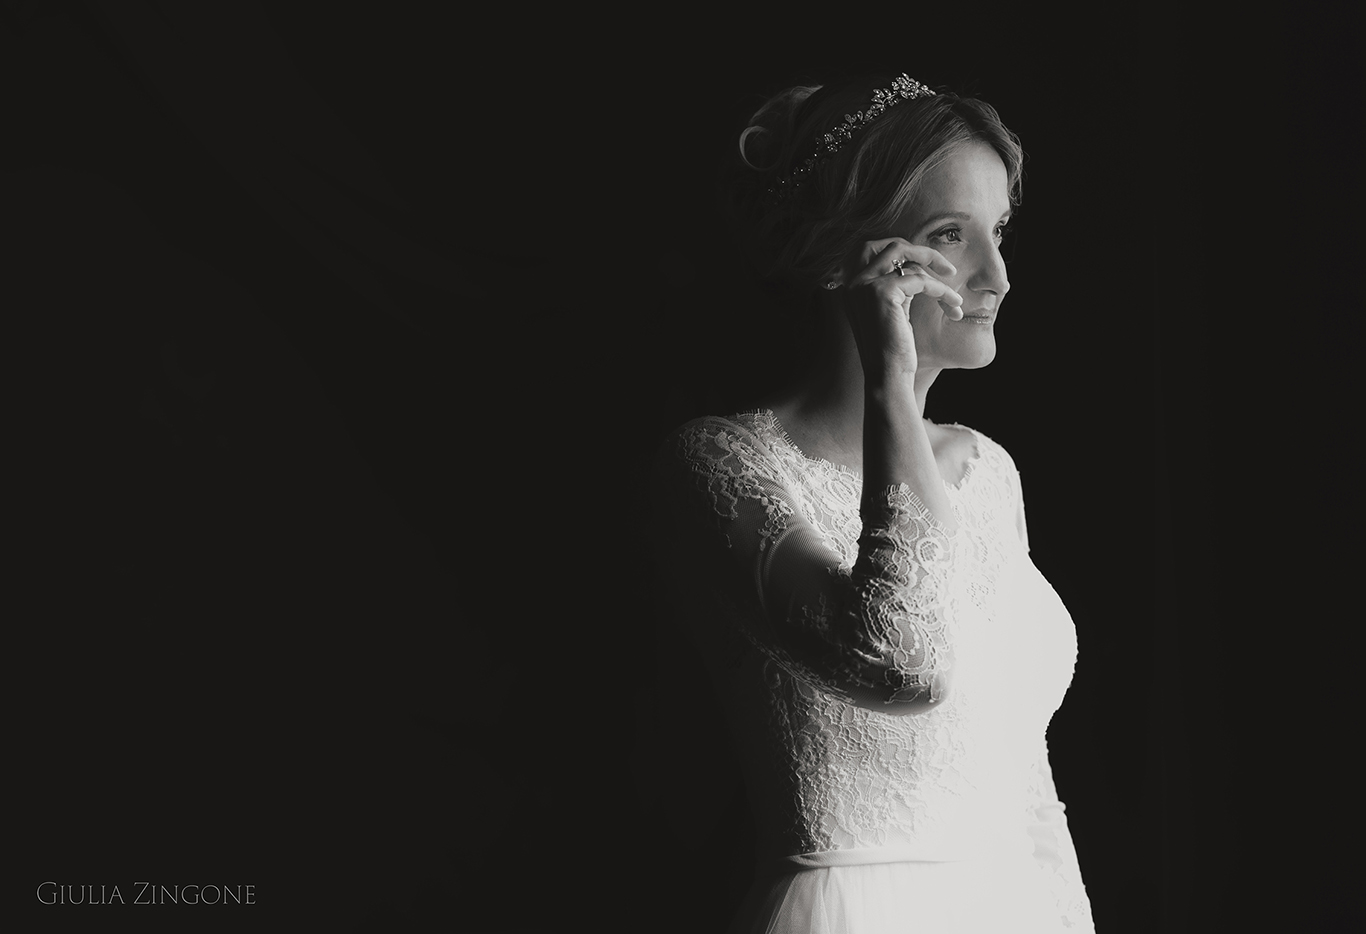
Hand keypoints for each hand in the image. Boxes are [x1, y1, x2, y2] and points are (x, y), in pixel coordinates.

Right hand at [837, 239, 962, 379]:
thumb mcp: (893, 311)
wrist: (887, 377)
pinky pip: (920, 279)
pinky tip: (953, 306)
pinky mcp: (881, 292)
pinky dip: (941, 291)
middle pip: (888, 245)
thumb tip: (917, 265)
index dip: (903, 251)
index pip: (874, 250)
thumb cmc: (893, 351)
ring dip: (937, 271)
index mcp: (852, 287)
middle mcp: (853, 283)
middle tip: (946, 268)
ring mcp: (864, 285)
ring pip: (906, 257)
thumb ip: (897, 287)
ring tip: (954, 295)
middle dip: (920, 251)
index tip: (929, 266)